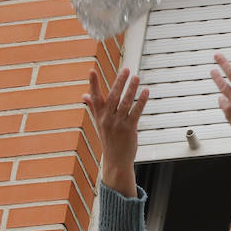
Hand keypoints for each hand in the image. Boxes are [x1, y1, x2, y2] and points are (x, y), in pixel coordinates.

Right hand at [83, 67, 147, 197]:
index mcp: (99, 116)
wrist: (116, 160)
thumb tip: (84, 95)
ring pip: (125, 103)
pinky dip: (141, 101)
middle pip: (112, 97)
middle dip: (119, 82)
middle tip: (126, 70)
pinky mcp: (129, 129)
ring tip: (136, 77)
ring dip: (131, 89)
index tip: (91, 70)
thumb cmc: (108, 139)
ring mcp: (118, 124)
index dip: (93, 84)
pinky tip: (146, 91)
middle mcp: (107, 119)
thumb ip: (93, 108)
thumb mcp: (99, 123)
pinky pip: (136, 112)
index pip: (95, 97)